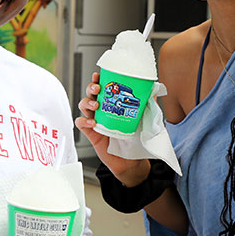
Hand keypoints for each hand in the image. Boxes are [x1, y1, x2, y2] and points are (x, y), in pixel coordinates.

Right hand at [74, 71, 149, 185]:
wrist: (131, 161)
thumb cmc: (136, 139)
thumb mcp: (144, 119)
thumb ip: (147, 104)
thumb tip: (153, 89)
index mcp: (113, 103)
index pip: (103, 87)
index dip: (99, 79)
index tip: (99, 74)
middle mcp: (102, 110)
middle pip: (90, 93)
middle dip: (91, 87)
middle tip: (98, 88)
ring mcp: (95, 121)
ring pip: (83, 105)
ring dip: (87, 102)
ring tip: (96, 105)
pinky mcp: (91, 133)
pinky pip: (81, 123)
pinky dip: (84, 120)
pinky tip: (93, 122)